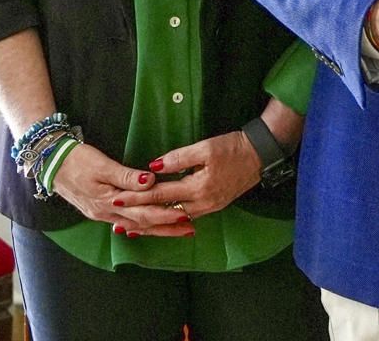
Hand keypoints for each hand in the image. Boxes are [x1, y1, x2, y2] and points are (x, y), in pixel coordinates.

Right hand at [49, 141, 185, 236]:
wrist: (50, 162)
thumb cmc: (77, 160)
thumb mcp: (102, 165)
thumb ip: (126, 176)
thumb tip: (150, 181)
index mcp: (108, 202)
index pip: (143, 213)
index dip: (165, 215)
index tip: (185, 217)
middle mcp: (105, 212)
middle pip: (142, 223)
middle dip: (166, 227)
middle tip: (189, 229)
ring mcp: (101, 213)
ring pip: (133, 224)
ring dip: (155, 228)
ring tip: (176, 229)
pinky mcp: (98, 209)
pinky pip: (123, 221)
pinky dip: (139, 225)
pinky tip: (147, 227)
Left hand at [122, 130, 263, 228]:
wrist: (261, 154)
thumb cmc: (234, 148)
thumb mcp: (206, 147)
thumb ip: (178, 158)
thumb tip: (153, 167)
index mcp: (198, 187)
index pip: (160, 195)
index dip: (137, 197)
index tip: (117, 198)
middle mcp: (202, 203)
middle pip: (164, 214)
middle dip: (140, 218)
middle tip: (117, 223)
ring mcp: (209, 207)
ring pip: (174, 220)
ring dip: (153, 225)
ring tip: (133, 230)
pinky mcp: (214, 206)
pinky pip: (186, 218)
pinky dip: (170, 222)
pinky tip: (161, 223)